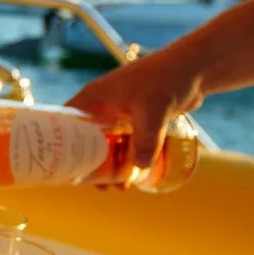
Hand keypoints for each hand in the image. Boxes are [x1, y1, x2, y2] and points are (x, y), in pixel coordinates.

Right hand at [66, 50, 203, 172]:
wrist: (195, 69)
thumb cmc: (166, 79)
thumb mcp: (153, 110)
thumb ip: (146, 139)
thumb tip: (140, 168)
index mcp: (94, 98)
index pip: (65, 122)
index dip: (59, 143)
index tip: (61, 167)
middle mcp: (103, 106)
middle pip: (86, 139)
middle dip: (89, 163)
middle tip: (95, 184)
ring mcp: (120, 113)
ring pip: (108, 144)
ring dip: (110, 164)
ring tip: (116, 186)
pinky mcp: (137, 119)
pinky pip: (126, 143)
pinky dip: (127, 158)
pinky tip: (134, 174)